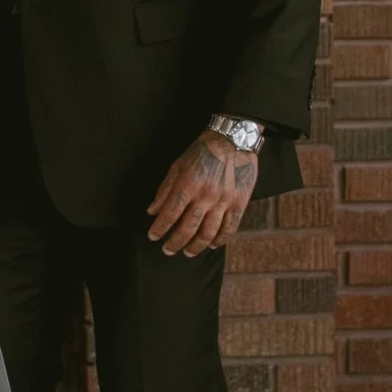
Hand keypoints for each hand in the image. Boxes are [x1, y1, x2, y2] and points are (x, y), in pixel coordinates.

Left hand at [146, 127, 257, 257]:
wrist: (233, 139)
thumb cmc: (202, 151)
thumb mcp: (178, 165)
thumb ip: (165, 190)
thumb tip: (152, 211)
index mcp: (188, 185)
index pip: (170, 214)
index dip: (160, 228)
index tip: (153, 237)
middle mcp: (205, 196)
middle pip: (188, 228)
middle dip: (175, 242)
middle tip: (167, 250)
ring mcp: (224, 201)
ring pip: (208, 233)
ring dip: (195, 246)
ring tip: (187, 252)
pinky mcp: (239, 203)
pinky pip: (229, 228)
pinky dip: (220, 240)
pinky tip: (211, 245)